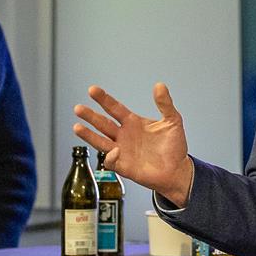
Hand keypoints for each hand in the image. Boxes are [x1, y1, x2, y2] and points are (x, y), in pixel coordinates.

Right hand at [73, 83, 193, 205]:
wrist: (178, 170)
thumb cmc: (174, 146)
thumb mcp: (172, 121)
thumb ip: (165, 104)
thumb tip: (160, 85)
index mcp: (132, 122)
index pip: (114, 108)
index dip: (104, 99)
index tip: (92, 90)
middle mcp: (123, 135)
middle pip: (103, 123)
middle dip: (90, 116)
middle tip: (78, 108)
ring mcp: (122, 151)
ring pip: (100, 141)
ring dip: (88, 135)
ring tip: (76, 127)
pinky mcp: (124, 167)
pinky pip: (111, 161)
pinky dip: (110, 156)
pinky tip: (113, 150)